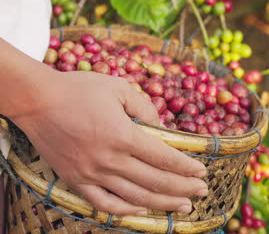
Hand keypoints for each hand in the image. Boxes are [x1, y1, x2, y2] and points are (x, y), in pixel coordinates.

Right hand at [15, 69, 207, 215]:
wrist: (38, 101)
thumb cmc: (79, 90)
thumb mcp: (117, 86)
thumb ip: (144, 105)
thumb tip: (161, 126)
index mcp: (122, 134)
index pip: (163, 157)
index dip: (185, 167)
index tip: (201, 171)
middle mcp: (109, 159)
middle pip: (154, 181)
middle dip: (182, 187)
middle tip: (201, 191)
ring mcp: (92, 174)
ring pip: (135, 197)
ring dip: (162, 204)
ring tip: (182, 207)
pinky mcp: (76, 180)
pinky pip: (104, 204)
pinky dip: (126, 210)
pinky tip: (141, 209)